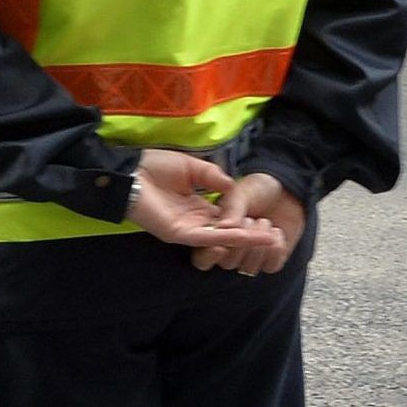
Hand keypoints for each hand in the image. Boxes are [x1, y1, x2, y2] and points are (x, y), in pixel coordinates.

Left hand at [128, 148, 285, 263]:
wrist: (129, 170)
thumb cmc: (154, 166)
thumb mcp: (192, 167)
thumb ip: (212, 177)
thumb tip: (231, 186)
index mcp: (197, 206)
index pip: (227, 218)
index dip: (246, 220)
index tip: (268, 220)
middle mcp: (195, 221)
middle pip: (228, 232)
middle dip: (252, 235)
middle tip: (277, 237)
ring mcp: (187, 229)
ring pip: (222, 238)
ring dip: (246, 239)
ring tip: (271, 240)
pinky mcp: (179, 233)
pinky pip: (208, 238)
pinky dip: (228, 238)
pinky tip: (247, 236)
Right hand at [191, 172, 308, 276]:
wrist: (285, 190)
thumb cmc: (257, 189)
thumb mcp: (240, 194)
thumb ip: (231, 210)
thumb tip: (223, 227)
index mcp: (215, 234)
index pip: (203, 256)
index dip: (210, 256)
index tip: (220, 248)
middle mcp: (231, 250)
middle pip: (228, 263)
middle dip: (241, 242)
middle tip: (250, 219)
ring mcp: (251, 257)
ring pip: (249, 268)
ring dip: (259, 244)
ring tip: (264, 220)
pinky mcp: (272, 259)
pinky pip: (271, 266)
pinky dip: (276, 249)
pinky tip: (277, 231)